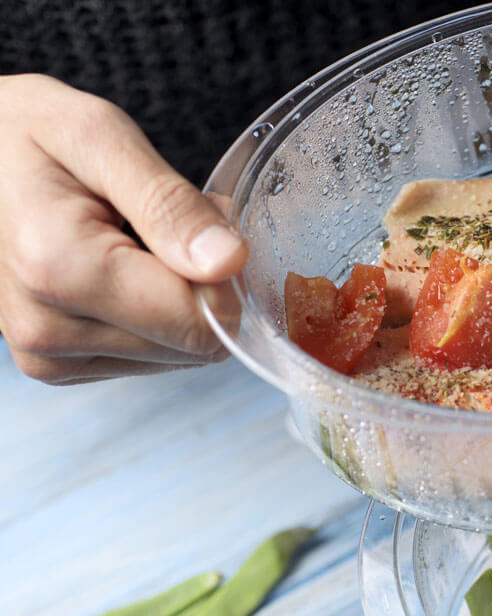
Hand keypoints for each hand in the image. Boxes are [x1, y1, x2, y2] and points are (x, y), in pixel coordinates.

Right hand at [0, 74, 246, 384]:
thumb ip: (169, 203)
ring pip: (178, 356)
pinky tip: (121, 267)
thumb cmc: (23, 134)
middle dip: (202, 283)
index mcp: (59, 270)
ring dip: (178, 297)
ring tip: (135, 239)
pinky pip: (149, 357)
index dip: (224, 275)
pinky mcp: (56, 366)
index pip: (198, 322)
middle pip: (193, 345)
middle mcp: (47, 332)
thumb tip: (229, 263)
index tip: (203, 221)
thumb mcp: (99, 135)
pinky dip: (153, 313)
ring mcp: (48, 358)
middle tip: (164, 223)